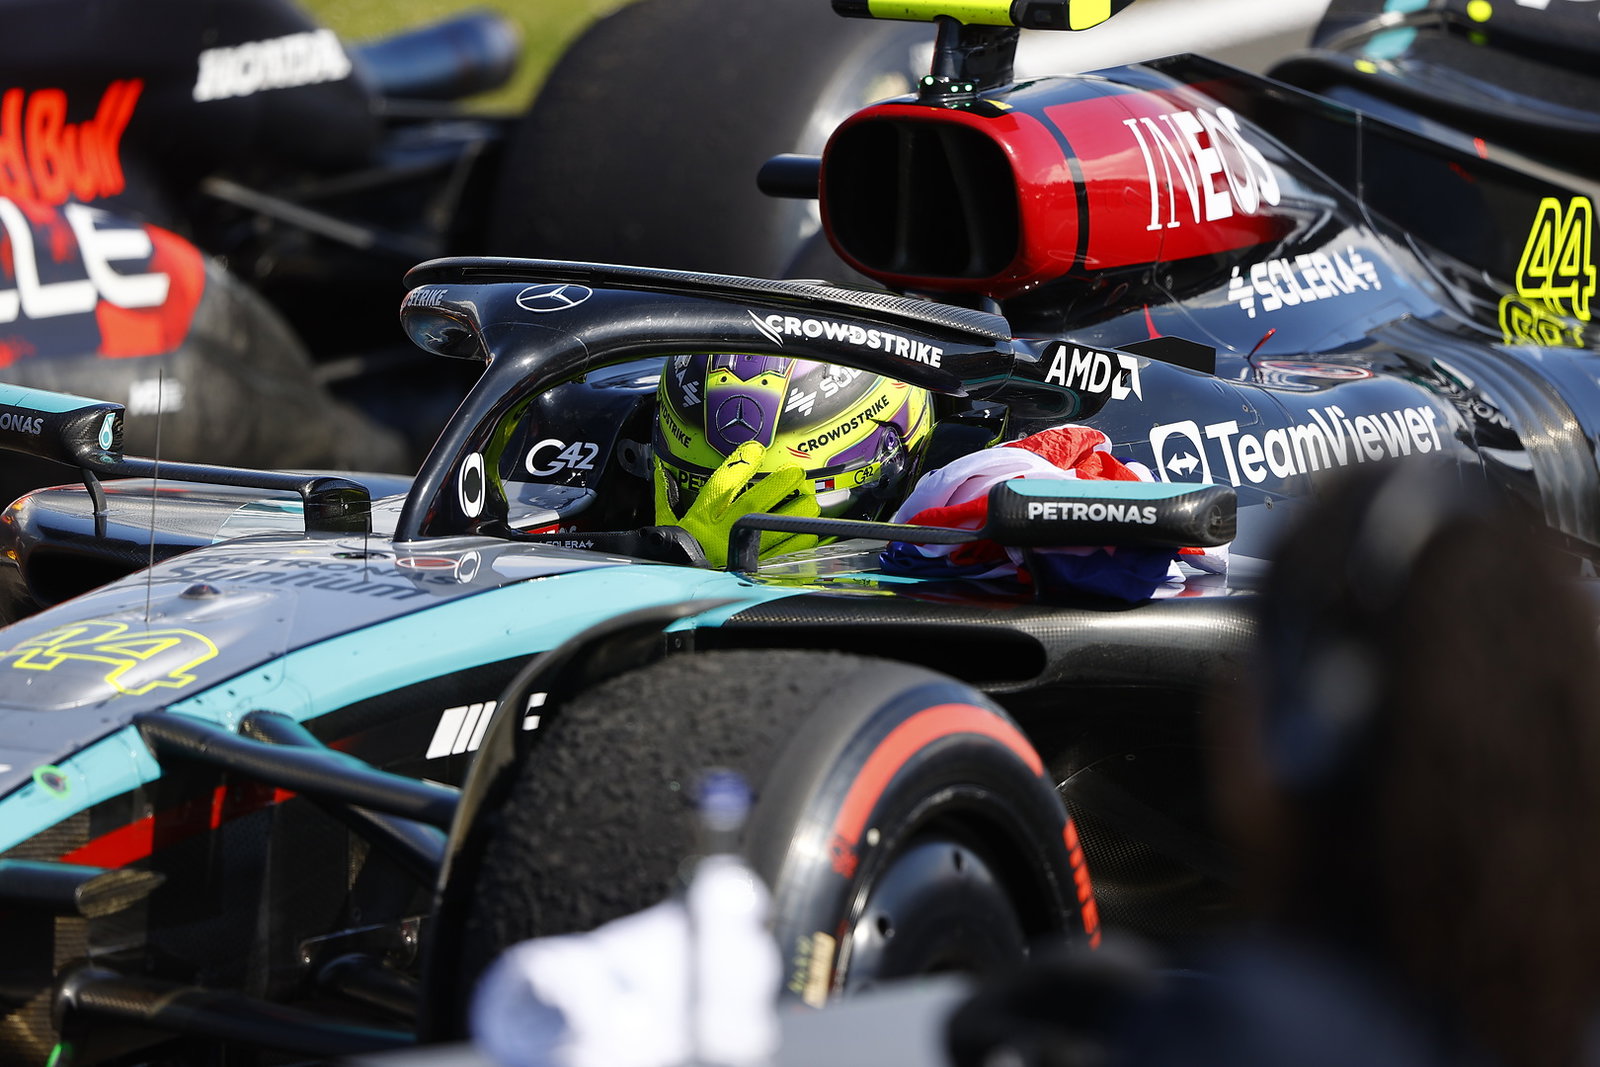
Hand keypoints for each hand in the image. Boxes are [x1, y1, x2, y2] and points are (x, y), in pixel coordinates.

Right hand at [655, 442, 819, 566]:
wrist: (677, 590)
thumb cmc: (673, 554)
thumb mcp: (664, 524)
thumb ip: (665, 497)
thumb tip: (661, 473)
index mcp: (701, 518)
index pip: (722, 483)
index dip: (740, 463)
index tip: (756, 449)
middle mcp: (721, 532)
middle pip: (755, 503)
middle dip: (779, 485)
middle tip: (797, 473)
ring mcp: (738, 553)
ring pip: (773, 528)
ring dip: (795, 514)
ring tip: (811, 502)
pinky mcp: (752, 571)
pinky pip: (782, 555)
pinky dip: (798, 544)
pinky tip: (811, 533)